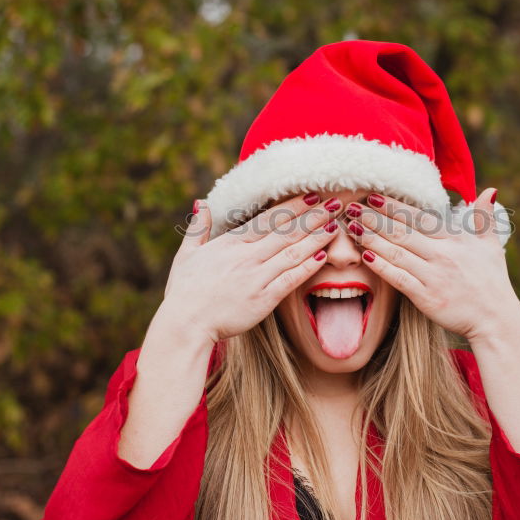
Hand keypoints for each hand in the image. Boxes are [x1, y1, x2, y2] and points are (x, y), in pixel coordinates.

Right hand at [151, 193, 340, 346]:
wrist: (185, 324)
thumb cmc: (184, 292)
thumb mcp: (187, 254)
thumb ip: (198, 228)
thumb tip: (202, 203)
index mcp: (231, 244)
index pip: (268, 219)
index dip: (293, 206)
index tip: (312, 195)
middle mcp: (247, 257)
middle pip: (287, 232)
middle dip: (313, 216)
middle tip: (335, 203)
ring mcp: (256, 277)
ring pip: (293, 252)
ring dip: (316, 237)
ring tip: (335, 225)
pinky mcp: (263, 299)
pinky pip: (290, 279)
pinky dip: (307, 267)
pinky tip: (324, 256)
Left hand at [343, 188, 519, 342]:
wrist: (495, 319)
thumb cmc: (493, 282)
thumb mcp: (492, 245)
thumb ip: (485, 218)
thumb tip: (490, 190)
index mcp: (455, 239)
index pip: (419, 217)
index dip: (394, 205)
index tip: (373, 196)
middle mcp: (442, 254)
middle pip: (402, 231)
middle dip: (374, 218)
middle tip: (353, 207)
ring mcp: (433, 276)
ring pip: (396, 252)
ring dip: (372, 238)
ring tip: (352, 227)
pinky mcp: (426, 297)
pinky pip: (399, 278)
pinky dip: (381, 266)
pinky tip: (364, 256)